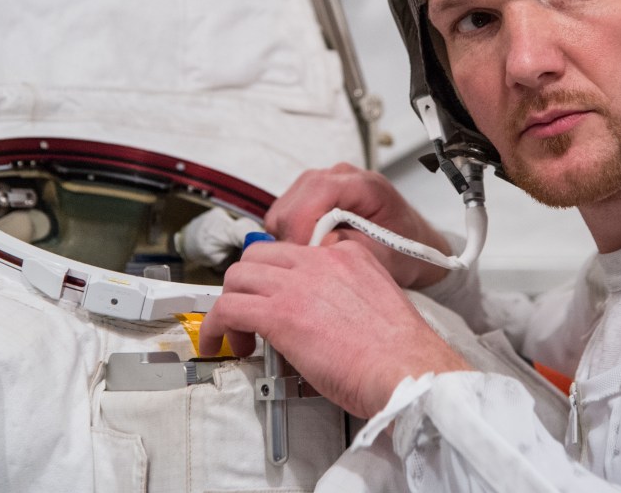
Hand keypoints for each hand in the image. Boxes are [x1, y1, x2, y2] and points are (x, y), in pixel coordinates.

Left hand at [198, 239, 471, 418]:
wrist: (406, 370)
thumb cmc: (399, 353)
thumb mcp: (379, 299)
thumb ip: (348, 293)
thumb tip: (322, 314)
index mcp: (347, 254)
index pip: (295, 251)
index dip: (279, 277)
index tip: (276, 298)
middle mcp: (319, 260)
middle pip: (259, 256)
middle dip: (247, 285)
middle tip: (250, 315)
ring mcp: (297, 284)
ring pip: (237, 277)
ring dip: (229, 306)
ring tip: (237, 336)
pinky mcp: (278, 313)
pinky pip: (227, 309)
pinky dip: (214, 328)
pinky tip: (219, 345)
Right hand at [265, 162, 453, 288]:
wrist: (413, 245)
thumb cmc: (405, 250)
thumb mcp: (388, 257)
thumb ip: (355, 247)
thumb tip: (321, 243)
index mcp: (365, 185)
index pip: (318, 192)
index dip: (303, 225)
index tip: (304, 256)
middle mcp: (340, 176)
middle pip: (294, 200)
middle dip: (294, 236)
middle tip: (310, 263)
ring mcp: (323, 183)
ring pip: (283, 208)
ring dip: (290, 237)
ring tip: (315, 257)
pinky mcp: (310, 196)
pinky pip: (285, 214)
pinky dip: (290, 235)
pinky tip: (312, 249)